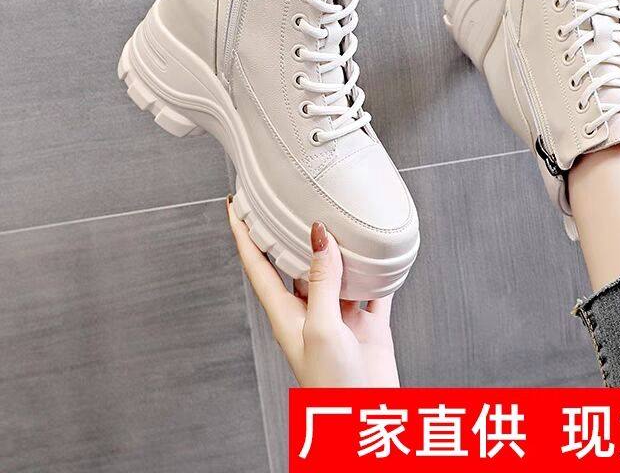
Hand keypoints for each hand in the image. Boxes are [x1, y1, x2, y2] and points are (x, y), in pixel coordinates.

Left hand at [227, 198, 399, 386]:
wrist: (366, 420)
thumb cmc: (331, 386)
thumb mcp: (321, 327)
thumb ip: (320, 280)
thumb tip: (318, 235)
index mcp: (285, 313)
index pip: (257, 266)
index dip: (243, 235)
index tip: (235, 207)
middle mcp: (310, 310)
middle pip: (297, 264)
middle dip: (293, 234)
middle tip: (293, 201)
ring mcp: (339, 317)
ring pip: (337, 272)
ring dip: (339, 249)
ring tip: (341, 218)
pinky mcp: (367, 325)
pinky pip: (374, 289)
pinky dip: (378, 271)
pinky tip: (382, 254)